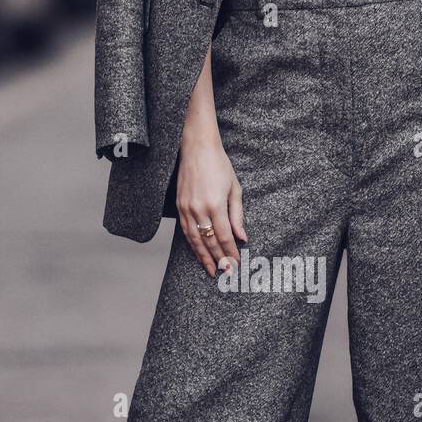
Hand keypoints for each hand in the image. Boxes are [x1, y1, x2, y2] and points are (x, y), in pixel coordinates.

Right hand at [176, 131, 246, 277]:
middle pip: (209, 242)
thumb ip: (237, 215)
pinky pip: (185, 231)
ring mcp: (186, 208)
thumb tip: (242, 237)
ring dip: (203, 257)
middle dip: (218, 260)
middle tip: (226, 273)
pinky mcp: (179, 206)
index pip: (224, 236)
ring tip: (211, 271)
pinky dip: (192, 245)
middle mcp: (199, 208)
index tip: (236, 264)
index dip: (230, 252)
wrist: (196, 148)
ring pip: (195, 240)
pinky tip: (198, 254)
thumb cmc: (219, 165)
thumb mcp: (235, 188)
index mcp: (215, 204)